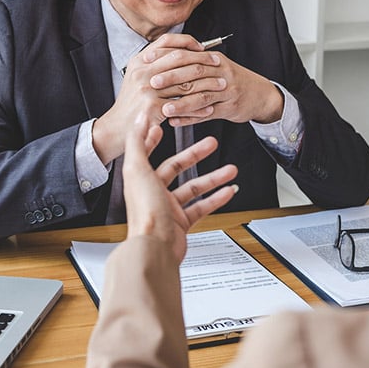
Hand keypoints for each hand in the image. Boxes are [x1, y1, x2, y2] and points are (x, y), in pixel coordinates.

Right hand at [91, 34, 220, 164]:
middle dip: (203, 60)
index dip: (187, 42)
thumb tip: (179, 53)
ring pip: (184, 81)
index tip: (203, 48)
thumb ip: (154, 65)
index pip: (166, 42)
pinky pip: (182, 104)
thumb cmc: (131, 105)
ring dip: (206, 83)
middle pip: (179, 58)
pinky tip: (209, 106)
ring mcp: (147, 88)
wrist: (117, 128)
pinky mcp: (152, 106)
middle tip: (218, 63)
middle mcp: (142, 71)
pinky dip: (198, 106)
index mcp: (139, 61)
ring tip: (220, 85)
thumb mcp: (137, 78)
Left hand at [123, 114, 238, 263]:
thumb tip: (139, 119)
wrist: (154, 248)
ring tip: (231, 169)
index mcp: (140, 178)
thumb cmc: (145, 212)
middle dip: (196, 155)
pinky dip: (216, 199)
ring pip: (193, 187)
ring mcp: (168, 208)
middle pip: (177, 168)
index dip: (154, 139)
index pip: (147, 152)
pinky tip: (228, 191)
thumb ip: (137, 142)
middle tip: (212, 144)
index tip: (164, 128)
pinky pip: (201, 207)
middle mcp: (153, 191)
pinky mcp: (181, 223)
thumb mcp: (137, 169)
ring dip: (213, 178)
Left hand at [145, 34, 283, 126]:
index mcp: (214, 59)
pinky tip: (175, 122)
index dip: (168, 57)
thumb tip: (163, 61)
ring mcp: (227, 91)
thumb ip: (193, 64)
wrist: (260, 94)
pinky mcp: (229, 108)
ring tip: (163, 108)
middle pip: (194, 73)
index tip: (149, 60)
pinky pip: (207, 114)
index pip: (189, 55)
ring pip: (202, 96)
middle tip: (152, 82)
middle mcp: (222, 73)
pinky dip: (190, 118)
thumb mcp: (215, 67)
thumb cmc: (231, 81)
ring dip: (181, 103)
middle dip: (172, 77)